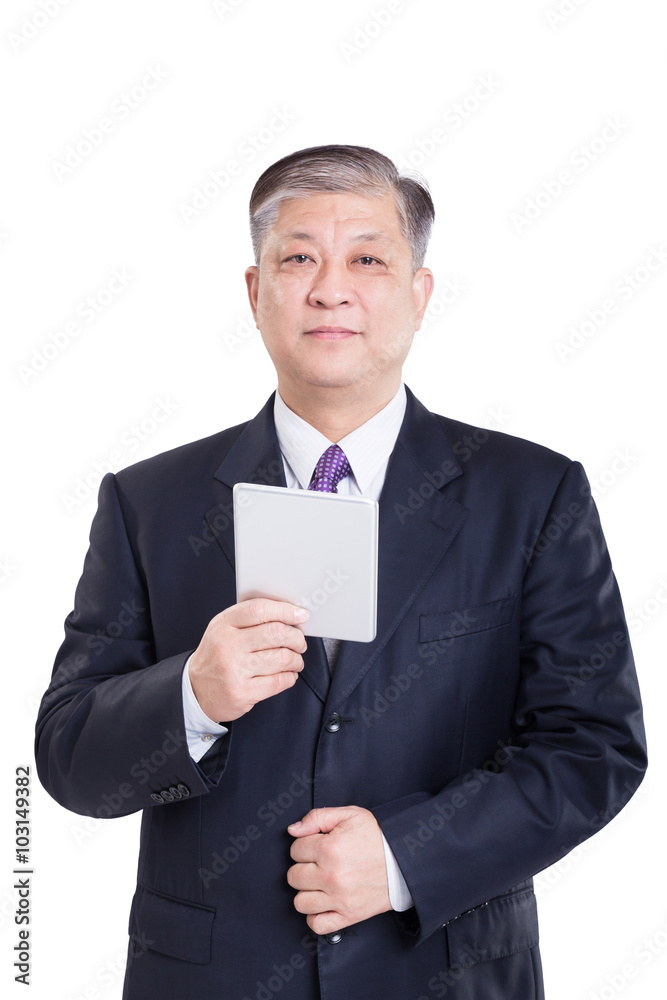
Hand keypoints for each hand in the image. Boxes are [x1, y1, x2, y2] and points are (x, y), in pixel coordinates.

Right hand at [188, 598, 308, 721]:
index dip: (285, 610)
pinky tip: (288, 674)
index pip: (259, 609)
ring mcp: (235, 670)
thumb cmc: (216, 656)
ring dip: (296, 659)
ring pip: (282, 658)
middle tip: (299, 642)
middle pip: (276, 633)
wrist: (195, 690)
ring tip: (294, 660)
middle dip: (296, 638)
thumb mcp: (223, 629)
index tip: (300, 615)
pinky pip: (279, 681)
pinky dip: (290, 677)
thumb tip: (289, 614)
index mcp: (223, 625)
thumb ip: (250, 619)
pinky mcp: (243, 692)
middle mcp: (228, 646)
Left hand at [287, 806, 391, 934]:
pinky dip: (315, 916)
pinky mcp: (349, 916)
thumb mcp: (349, 814)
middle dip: (303, 867)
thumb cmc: (377, 835)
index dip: (304, 845)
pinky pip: (317, 924)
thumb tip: (293, 830)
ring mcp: (339, 898)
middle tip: (318, 863)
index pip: (295, 850)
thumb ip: (317, 817)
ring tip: (319, 882)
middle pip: (293, 877)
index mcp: (330, 848)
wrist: (404, 859)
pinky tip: (323, 902)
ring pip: (300, 902)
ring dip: (307, 891)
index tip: (317, 845)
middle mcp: (332, 875)